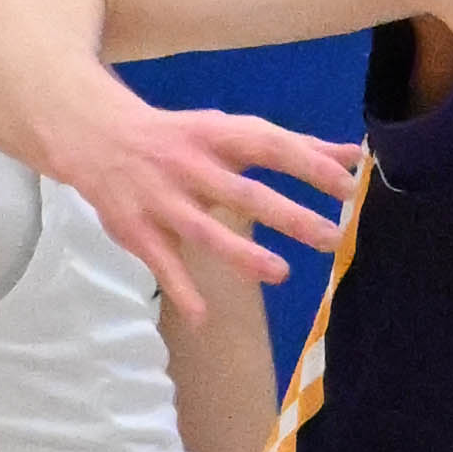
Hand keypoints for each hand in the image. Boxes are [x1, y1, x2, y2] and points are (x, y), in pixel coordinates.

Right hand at [47, 100, 360, 321]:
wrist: (99, 138)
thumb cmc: (183, 139)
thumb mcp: (232, 133)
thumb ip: (293, 147)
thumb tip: (353, 156)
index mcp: (219, 137)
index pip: (270, 147)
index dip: (308, 165)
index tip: (347, 186)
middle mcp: (192, 167)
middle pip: (244, 192)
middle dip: (288, 215)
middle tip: (331, 237)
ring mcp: (163, 200)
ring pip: (204, 230)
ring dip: (241, 254)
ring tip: (280, 274)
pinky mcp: (138, 231)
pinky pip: (162, 265)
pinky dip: (181, 291)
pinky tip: (202, 318)